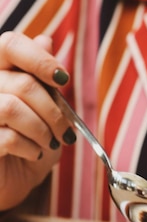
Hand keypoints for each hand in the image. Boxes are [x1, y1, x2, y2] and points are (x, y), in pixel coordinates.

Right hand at [0, 31, 74, 210]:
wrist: (13, 182)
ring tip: (51, 143)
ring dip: (42, 128)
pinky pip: (7, 137)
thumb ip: (41, 76)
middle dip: (54, 110)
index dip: (40, 58)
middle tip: (65, 131)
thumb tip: (46, 40)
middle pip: (23, 82)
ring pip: (12, 107)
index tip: (62, 79)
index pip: (10, 44)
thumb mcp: (43, 109)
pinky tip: (34, 153)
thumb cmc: (29, 142)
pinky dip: (30, 147)